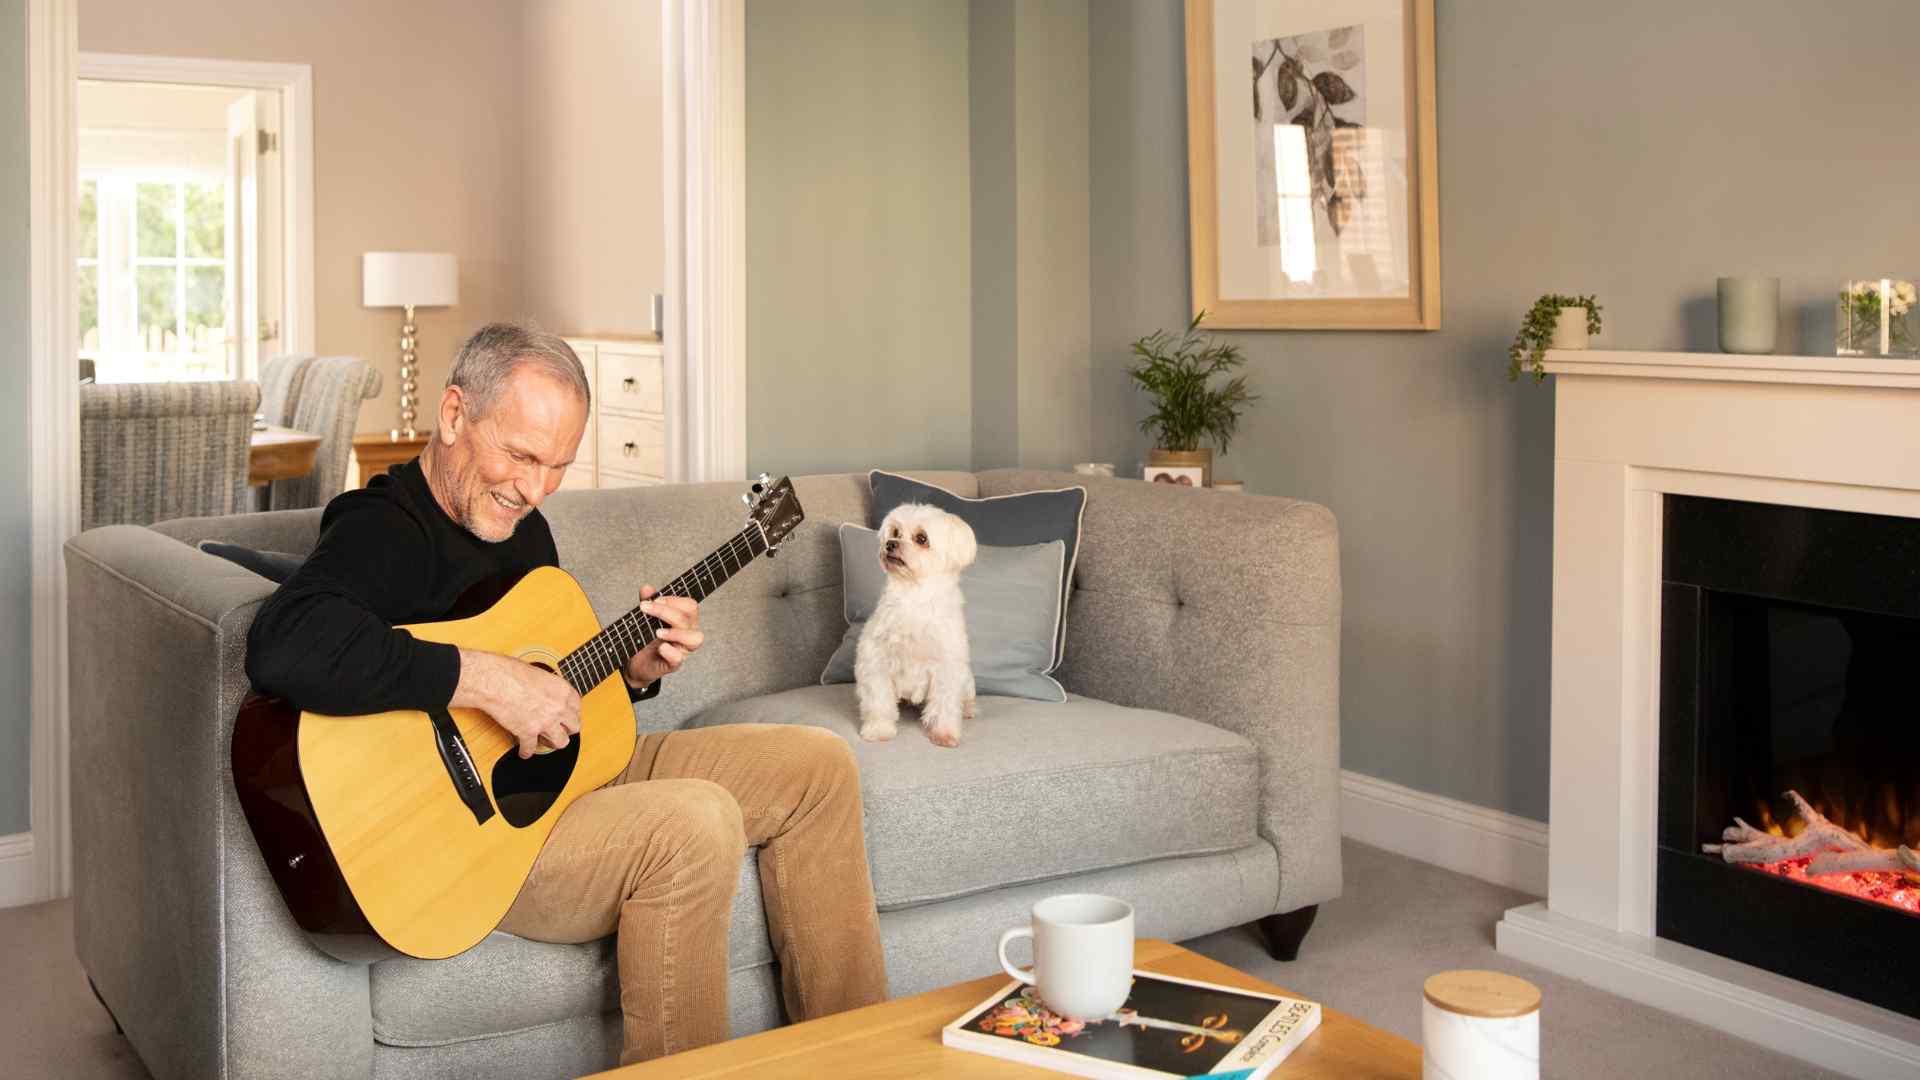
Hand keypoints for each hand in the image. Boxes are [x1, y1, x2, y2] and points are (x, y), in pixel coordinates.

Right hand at [453, 649, 581, 758]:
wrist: (493, 680)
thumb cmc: (511, 672)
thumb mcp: (540, 674)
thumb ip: (549, 688)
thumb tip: (548, 695)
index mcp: (563, 690)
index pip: (577, 708)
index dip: (571, 713)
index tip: (566, 716)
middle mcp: (558, 707)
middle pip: (574, 727)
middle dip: (566, 729)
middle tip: (560, 729)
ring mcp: (545, 722)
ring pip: (561, 742)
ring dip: (552, 743)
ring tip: (546, 741)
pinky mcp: (528, 732)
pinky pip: (531, 748)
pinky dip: (526, 751)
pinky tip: (524, 751)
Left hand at [626, 585, 702, 687]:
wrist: (637, 662)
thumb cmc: (646, 638)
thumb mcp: (646, 617)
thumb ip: (648, 602)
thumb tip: (647, 588)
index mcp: (684, 620)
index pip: (690, 605)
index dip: (673, 600)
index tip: (653, 600)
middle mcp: (687, 633)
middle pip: (688, 618)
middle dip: (665, 611)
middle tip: (644, 609)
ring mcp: (682, 649)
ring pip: (695, 638)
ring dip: (675, 632)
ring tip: (657, 632)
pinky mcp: (672, 664)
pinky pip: (678, 659)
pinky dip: (670, 652)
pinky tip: (660, 647)